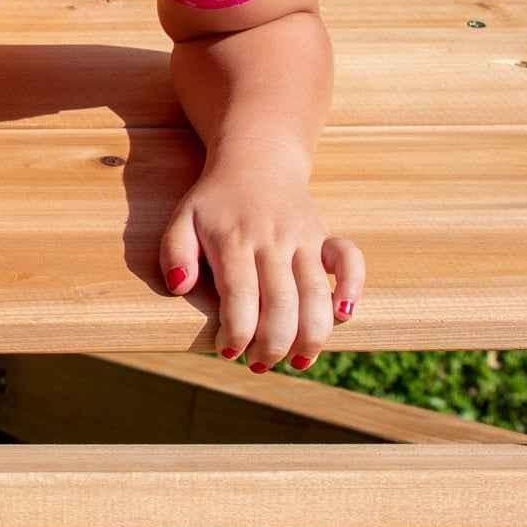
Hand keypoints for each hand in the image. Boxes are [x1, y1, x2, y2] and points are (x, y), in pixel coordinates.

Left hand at [160, 159, 363, 372]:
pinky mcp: (326, 237)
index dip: (237, 330)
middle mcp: (272, 241)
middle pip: (282, 303)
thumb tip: (179, 286)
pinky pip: (350, 261)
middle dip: (273, 344)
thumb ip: (174, 251)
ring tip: (296, 362)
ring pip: (316, 293)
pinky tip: (343, 317)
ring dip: (311, 335)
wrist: (256, 160)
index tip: (228, 352)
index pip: (240, 295)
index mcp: (234, 240)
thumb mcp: (182, 218)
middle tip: (259, 366)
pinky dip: (352, 289)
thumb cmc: (214, 201)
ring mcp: (303, 239)